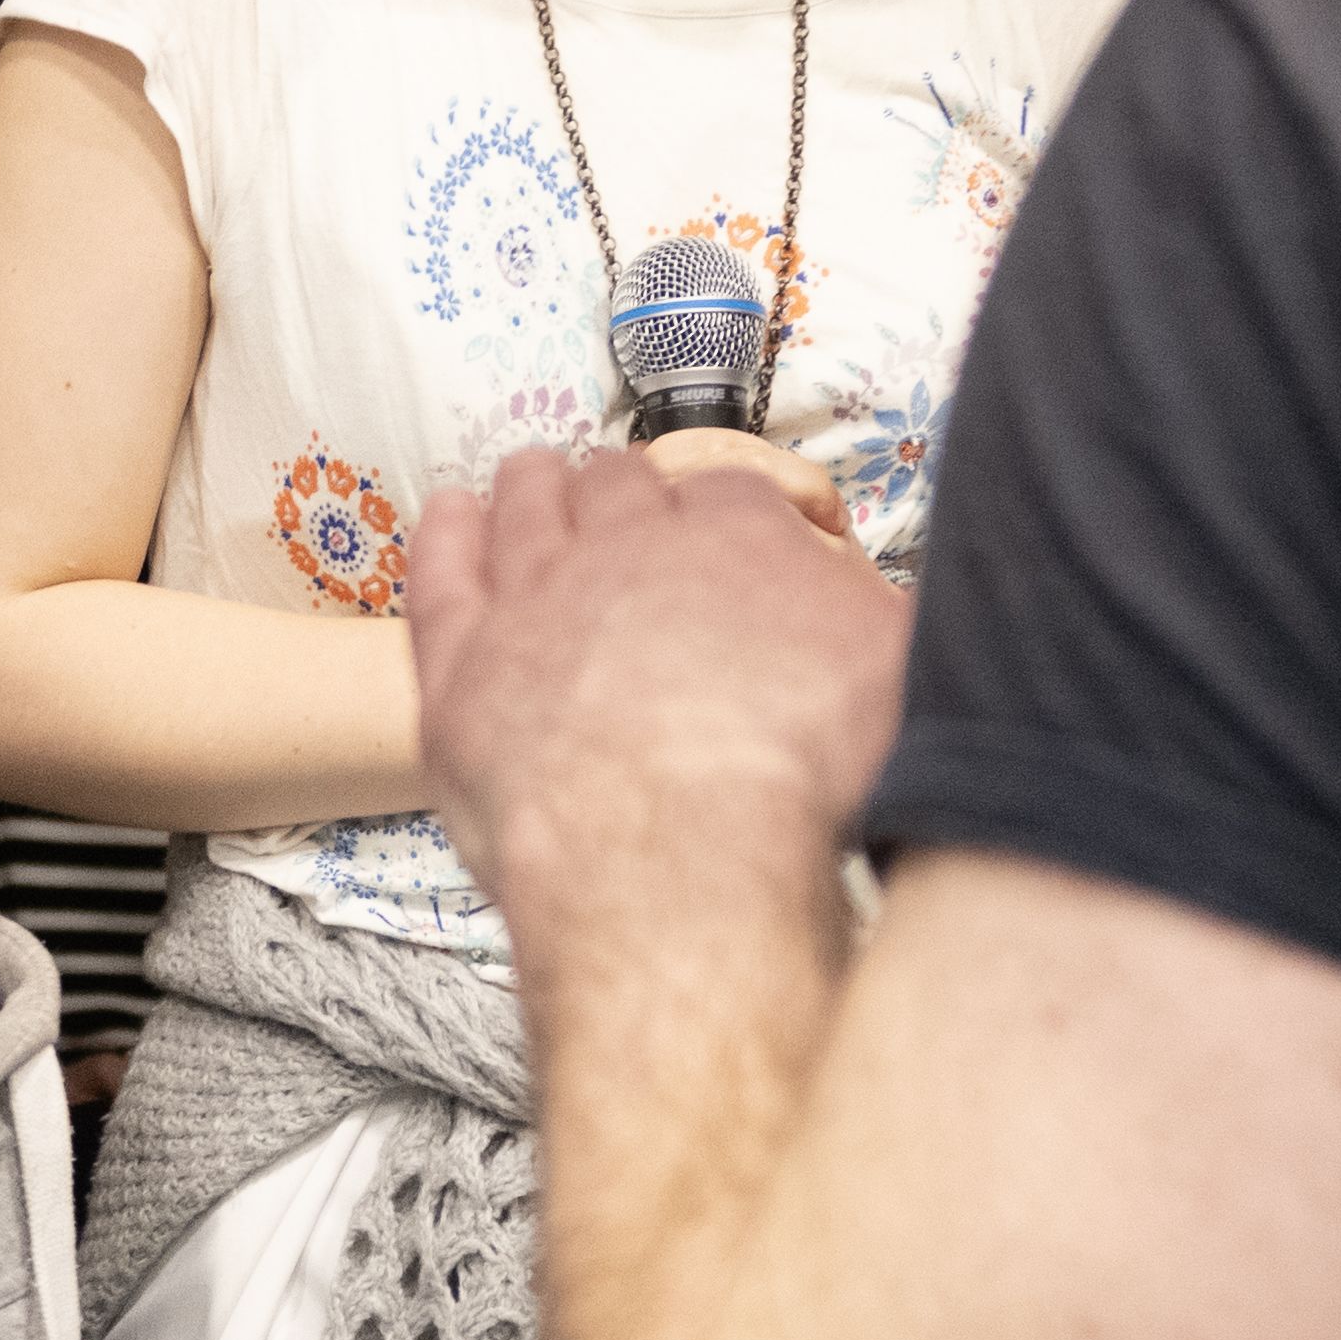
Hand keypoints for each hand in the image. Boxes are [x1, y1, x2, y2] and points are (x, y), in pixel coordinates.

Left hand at [419, 439, 914, 932]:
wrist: (683, 863)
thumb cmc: (805, 784)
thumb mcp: (898, 678)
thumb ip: (881, 620)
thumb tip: (879, 601)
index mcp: (739, 540)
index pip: (727, 490)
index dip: (720, 502)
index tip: (717, 517)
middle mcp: (630, 548)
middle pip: (619, 488)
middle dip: (621, 484)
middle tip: (618, 493)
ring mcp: (536, 600)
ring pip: (527, 509)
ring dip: (534, 485)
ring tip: (533, 476)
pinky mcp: (463, 667)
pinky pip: (442, 572)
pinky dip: (446, 534)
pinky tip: (449, 514)